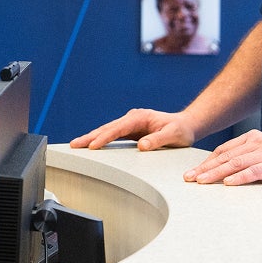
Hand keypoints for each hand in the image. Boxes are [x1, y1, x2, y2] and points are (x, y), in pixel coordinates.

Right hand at [68, 109, 194, 151]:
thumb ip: (158, 139)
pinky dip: (100, 139)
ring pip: (107, 131)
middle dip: (90, 137)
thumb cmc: (181, 130)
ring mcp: (130, 124)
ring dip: (92, 138)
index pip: (118, 128)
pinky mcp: (130, 131)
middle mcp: (132, 118)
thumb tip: (141, 145)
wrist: (187, 125)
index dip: (104, 137)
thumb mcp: (173, 135)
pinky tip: (91, 145)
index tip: (93, 145)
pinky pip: (112, 135)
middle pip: (107, 128)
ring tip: (77, 145)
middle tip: (74, 144)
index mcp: (140, 117)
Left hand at [183, 131, 261, 187]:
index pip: (223, 151)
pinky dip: (240, 177)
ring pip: (236, 163)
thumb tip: (223, 172)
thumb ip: (247, 159)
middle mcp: (258, 143)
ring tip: (201, 181)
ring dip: (216, 173)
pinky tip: (228, 183)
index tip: (191, 173)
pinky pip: (255, 171)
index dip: (205, 162)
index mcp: (252, 139)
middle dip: (205, 168)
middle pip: (225, 157)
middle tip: (189, 178)